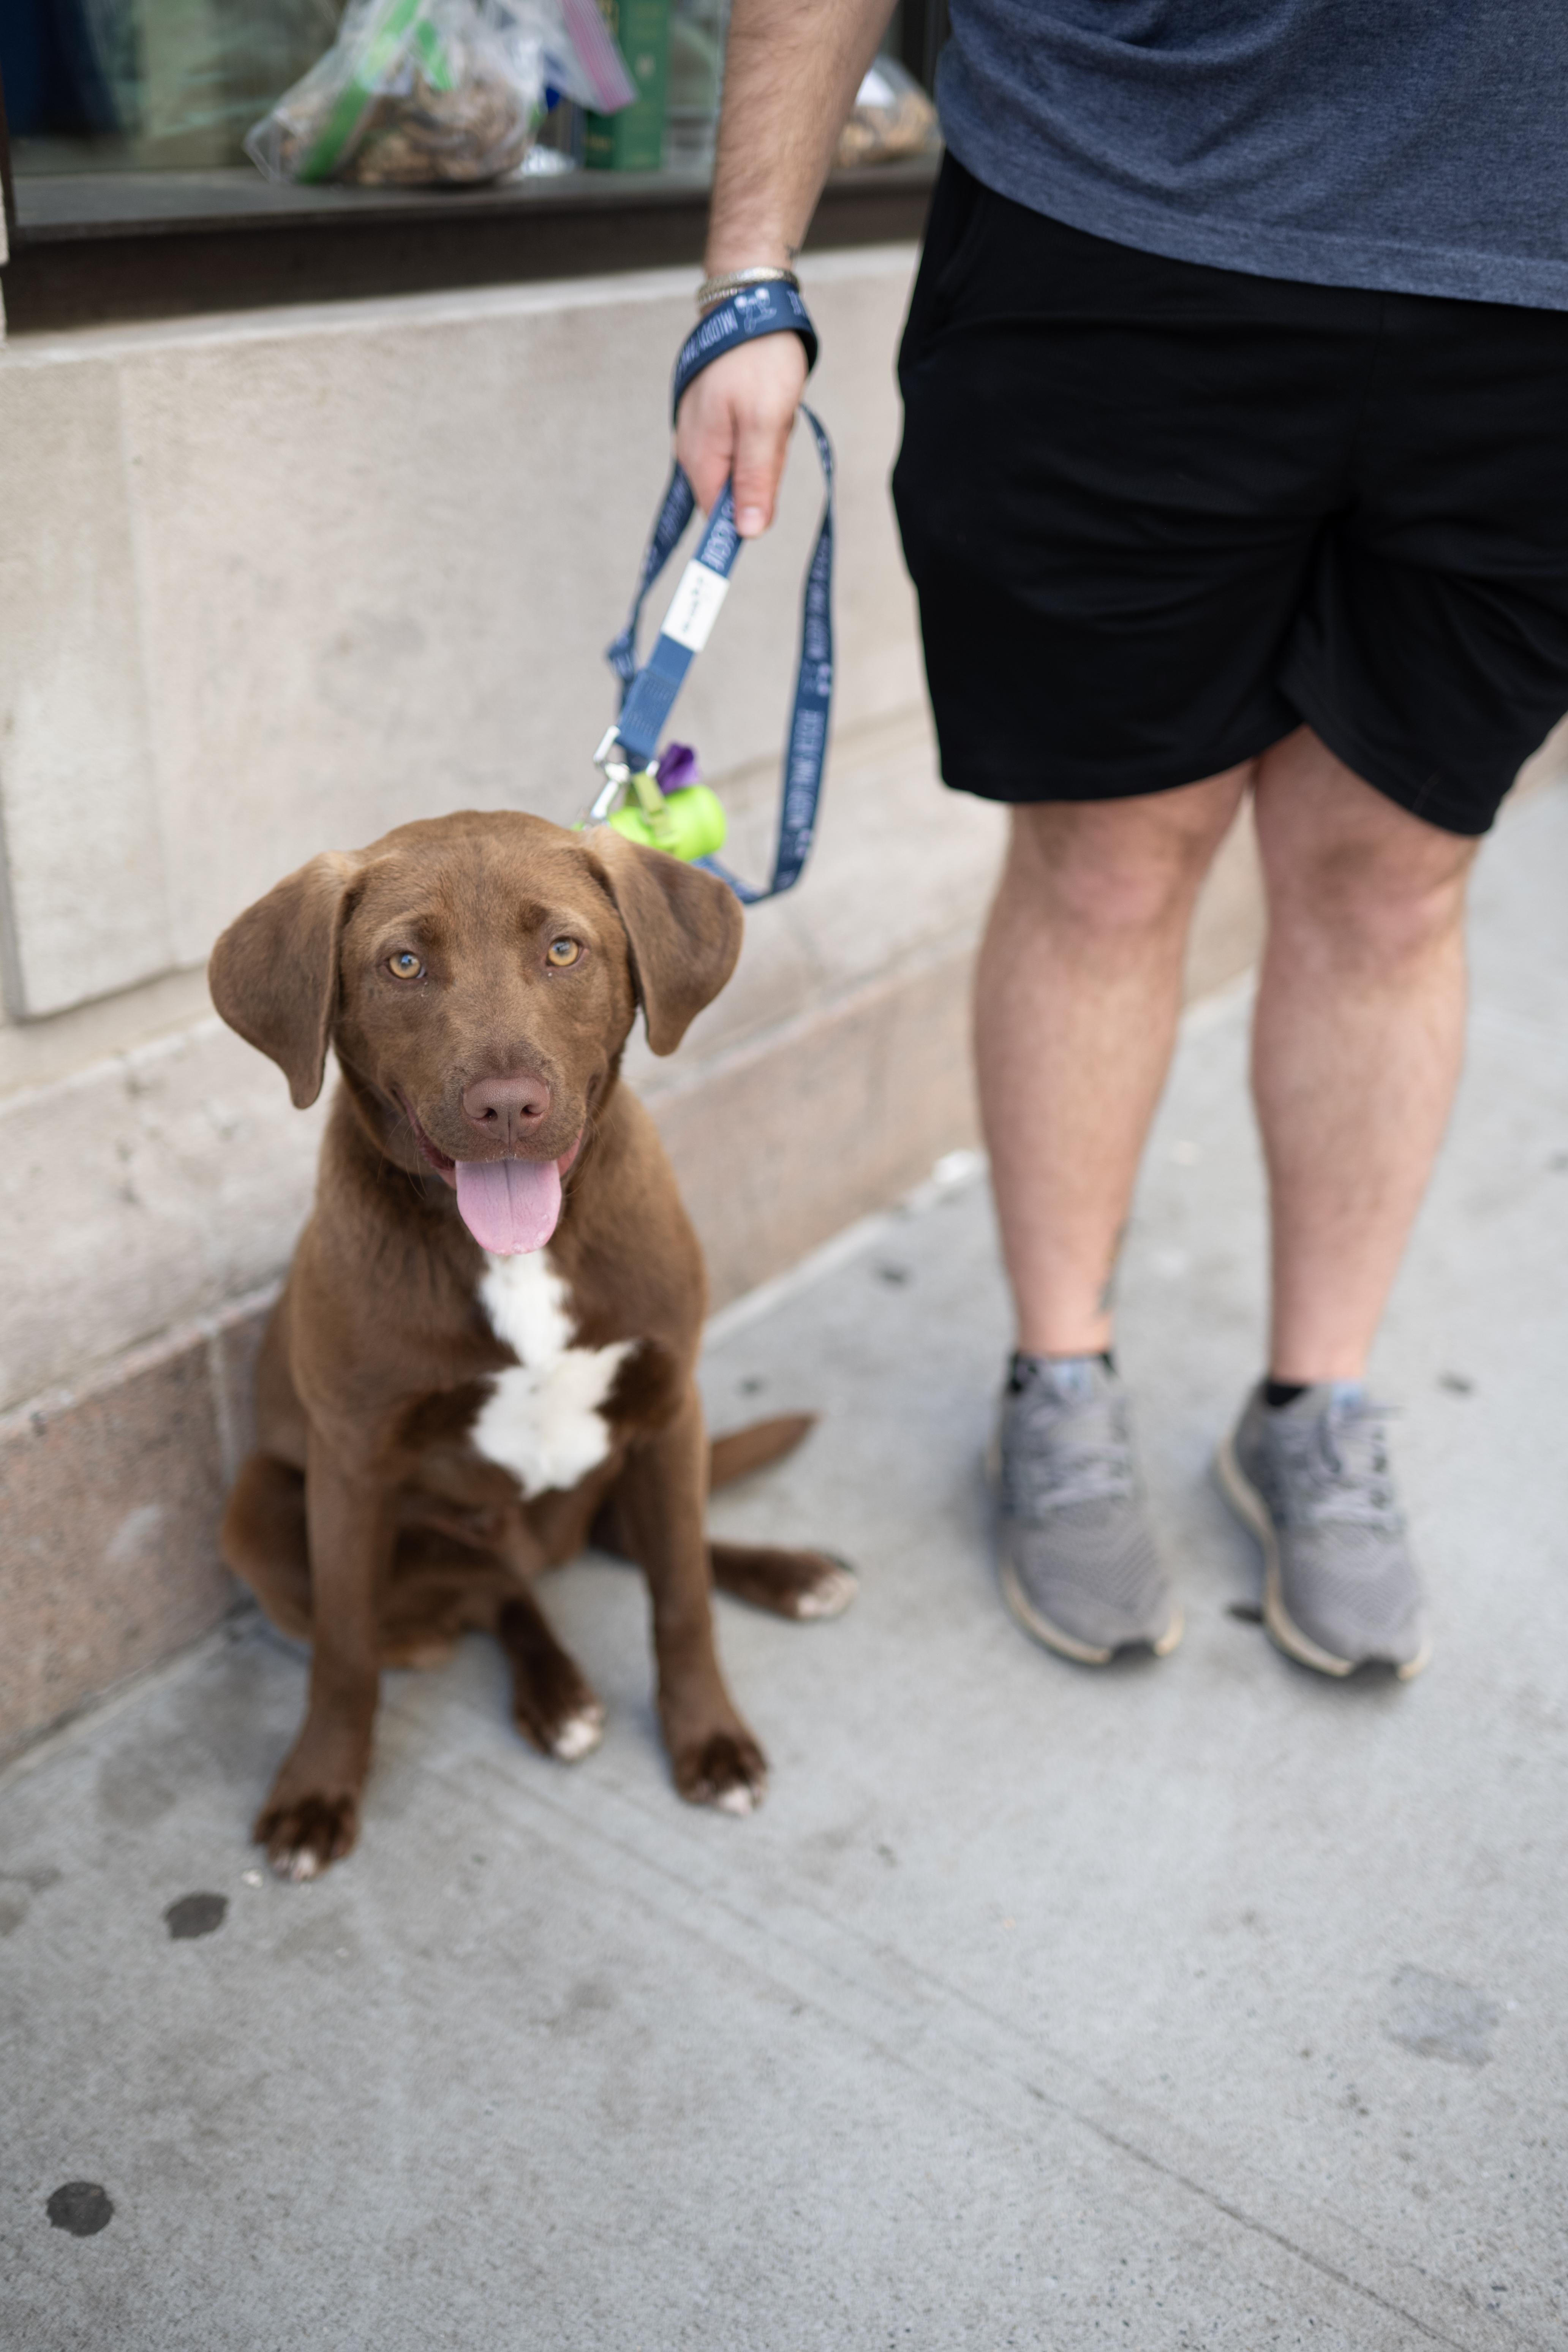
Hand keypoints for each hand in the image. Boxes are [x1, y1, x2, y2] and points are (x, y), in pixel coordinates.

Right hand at [674, 331, 810, 536]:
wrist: (750, 302)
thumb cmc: (760, 358)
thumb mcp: (766, 423)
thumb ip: (756, 480)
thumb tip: (747, 532)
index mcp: (700, 457)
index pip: (717, 517)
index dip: (744, 521)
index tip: (767, 505)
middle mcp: (693, 450)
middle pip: (735, 494)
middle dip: (764, 475)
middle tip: (776, 434)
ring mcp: (703, 433)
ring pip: (744, 468)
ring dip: (767, 451)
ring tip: (773, 414)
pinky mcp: (716, 420)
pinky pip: (746, 445)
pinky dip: (764, 433)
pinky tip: (768, 407)